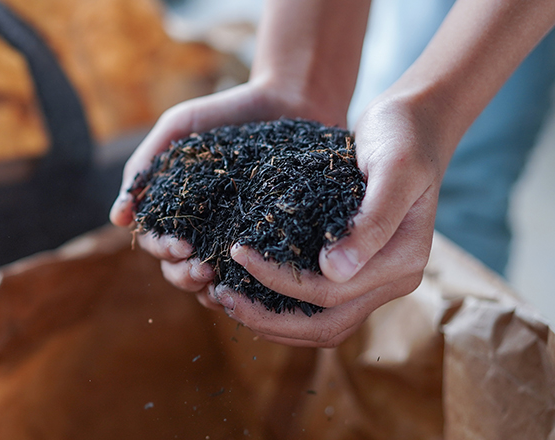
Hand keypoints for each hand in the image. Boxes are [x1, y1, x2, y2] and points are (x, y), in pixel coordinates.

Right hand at [110, 79, 346, 308]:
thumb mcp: (179, 129)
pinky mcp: (264, 242)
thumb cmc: (225, 114)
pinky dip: (244, 289)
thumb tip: (117, 218)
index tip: (180, 245)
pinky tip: (249, 290)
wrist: (284, 102)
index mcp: (176, 210)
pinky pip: (250, 276)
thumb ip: (144, 168)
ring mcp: (233, 239)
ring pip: (209, 282)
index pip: (156, 242)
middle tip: (202, 270)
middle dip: (184, 275)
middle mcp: (201, 230)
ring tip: (220, 283)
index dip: (162, 249)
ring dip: (207, 290)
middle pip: (178, 269)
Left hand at [210, 92, 449, 346]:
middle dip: (269, 319)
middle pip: (326, 325)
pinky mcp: (359, 270)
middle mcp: (391, 280)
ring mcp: (376, 279)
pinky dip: (285, 306)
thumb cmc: (403, 139)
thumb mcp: (394, 170)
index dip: (279, 280)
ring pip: (323, 325)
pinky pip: (320, 305)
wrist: (415, 127)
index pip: (330, 292)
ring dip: (274, 322)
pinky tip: (251, 291)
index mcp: (402, 262)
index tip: (237, 252)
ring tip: (229, 300)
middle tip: (222, 296)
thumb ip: (373, 221)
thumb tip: (334, 272)